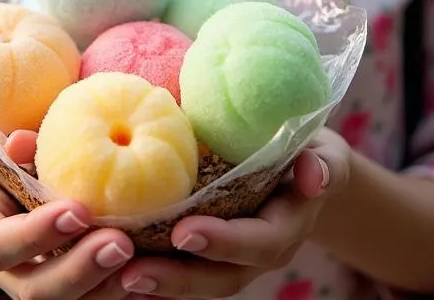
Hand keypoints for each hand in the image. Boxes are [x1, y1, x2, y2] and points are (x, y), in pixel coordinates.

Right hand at [0, 131, 136, 299]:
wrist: (14, 182)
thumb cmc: (14, 154)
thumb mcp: (8, 142)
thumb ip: (19, 146)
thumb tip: (21, 141)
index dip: (34, 235)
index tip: (77, 211)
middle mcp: (8, 269)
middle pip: (34, 290)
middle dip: (78, 270)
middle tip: (120, 243)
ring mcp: (38, 282)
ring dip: (105, 286)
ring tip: (140, 259)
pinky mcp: (71, 288)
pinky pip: (94, 298)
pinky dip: (122, 289)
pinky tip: (152, 273)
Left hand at [116, 129, 350, 297]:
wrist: (302, 170)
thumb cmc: (307, 150)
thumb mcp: (325, 151)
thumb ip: (323, 164)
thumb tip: (313, 175)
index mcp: (283, 229)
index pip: (255, 242)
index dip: (223, 242)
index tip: (186, 232)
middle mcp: (254, 255)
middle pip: (217, 277)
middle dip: (177, 278)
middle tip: (134, 271)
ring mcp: (229, 259)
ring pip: (192, 281)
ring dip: (156, 283)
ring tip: (114, 276)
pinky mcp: (204, 254)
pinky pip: (177, 269)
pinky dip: (146, 270)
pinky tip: (108, 264)